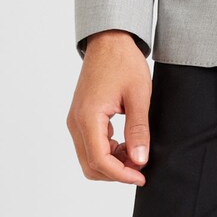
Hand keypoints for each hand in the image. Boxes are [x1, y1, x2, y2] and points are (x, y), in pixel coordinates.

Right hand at [66, 30, 152, 184]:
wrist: (109, 40)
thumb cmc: (123, 62)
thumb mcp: (138, 95)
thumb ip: (138, 130)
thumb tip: (139, 160)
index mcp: (88, 116)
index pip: (99, 160)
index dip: (121, 174)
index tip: (141, 176)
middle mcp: (76, 122)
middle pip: (90, 165)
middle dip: (115, 172)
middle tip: (140, 168)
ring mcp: (75, 120)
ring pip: (89, 157)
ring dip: (111, 163)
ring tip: (136, 154)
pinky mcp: (80, 117)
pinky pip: (89, 144)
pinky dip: (106, 151)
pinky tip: (126, 143)